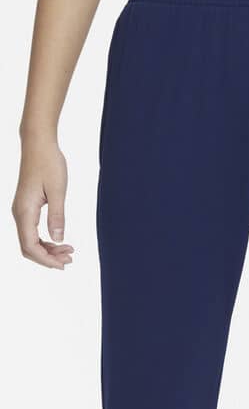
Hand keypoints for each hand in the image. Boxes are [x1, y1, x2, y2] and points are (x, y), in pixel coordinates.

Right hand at [12, 135, 73, 270]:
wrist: (38, 144)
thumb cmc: (48, 163)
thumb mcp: (58, 191)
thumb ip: (57, 216)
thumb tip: (58, 239)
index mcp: (25, 211)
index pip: (30, 246)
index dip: (46, 260)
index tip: (63, 264)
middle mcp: (19, 213)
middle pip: (28, 247)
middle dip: (48, 258)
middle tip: (70, 259)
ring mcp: (21, 210)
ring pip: (30, 241)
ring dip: (48, 250)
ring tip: (68, 251)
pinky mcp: (26, 207)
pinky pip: (32, 231)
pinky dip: (45, 240)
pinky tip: (60, 241)